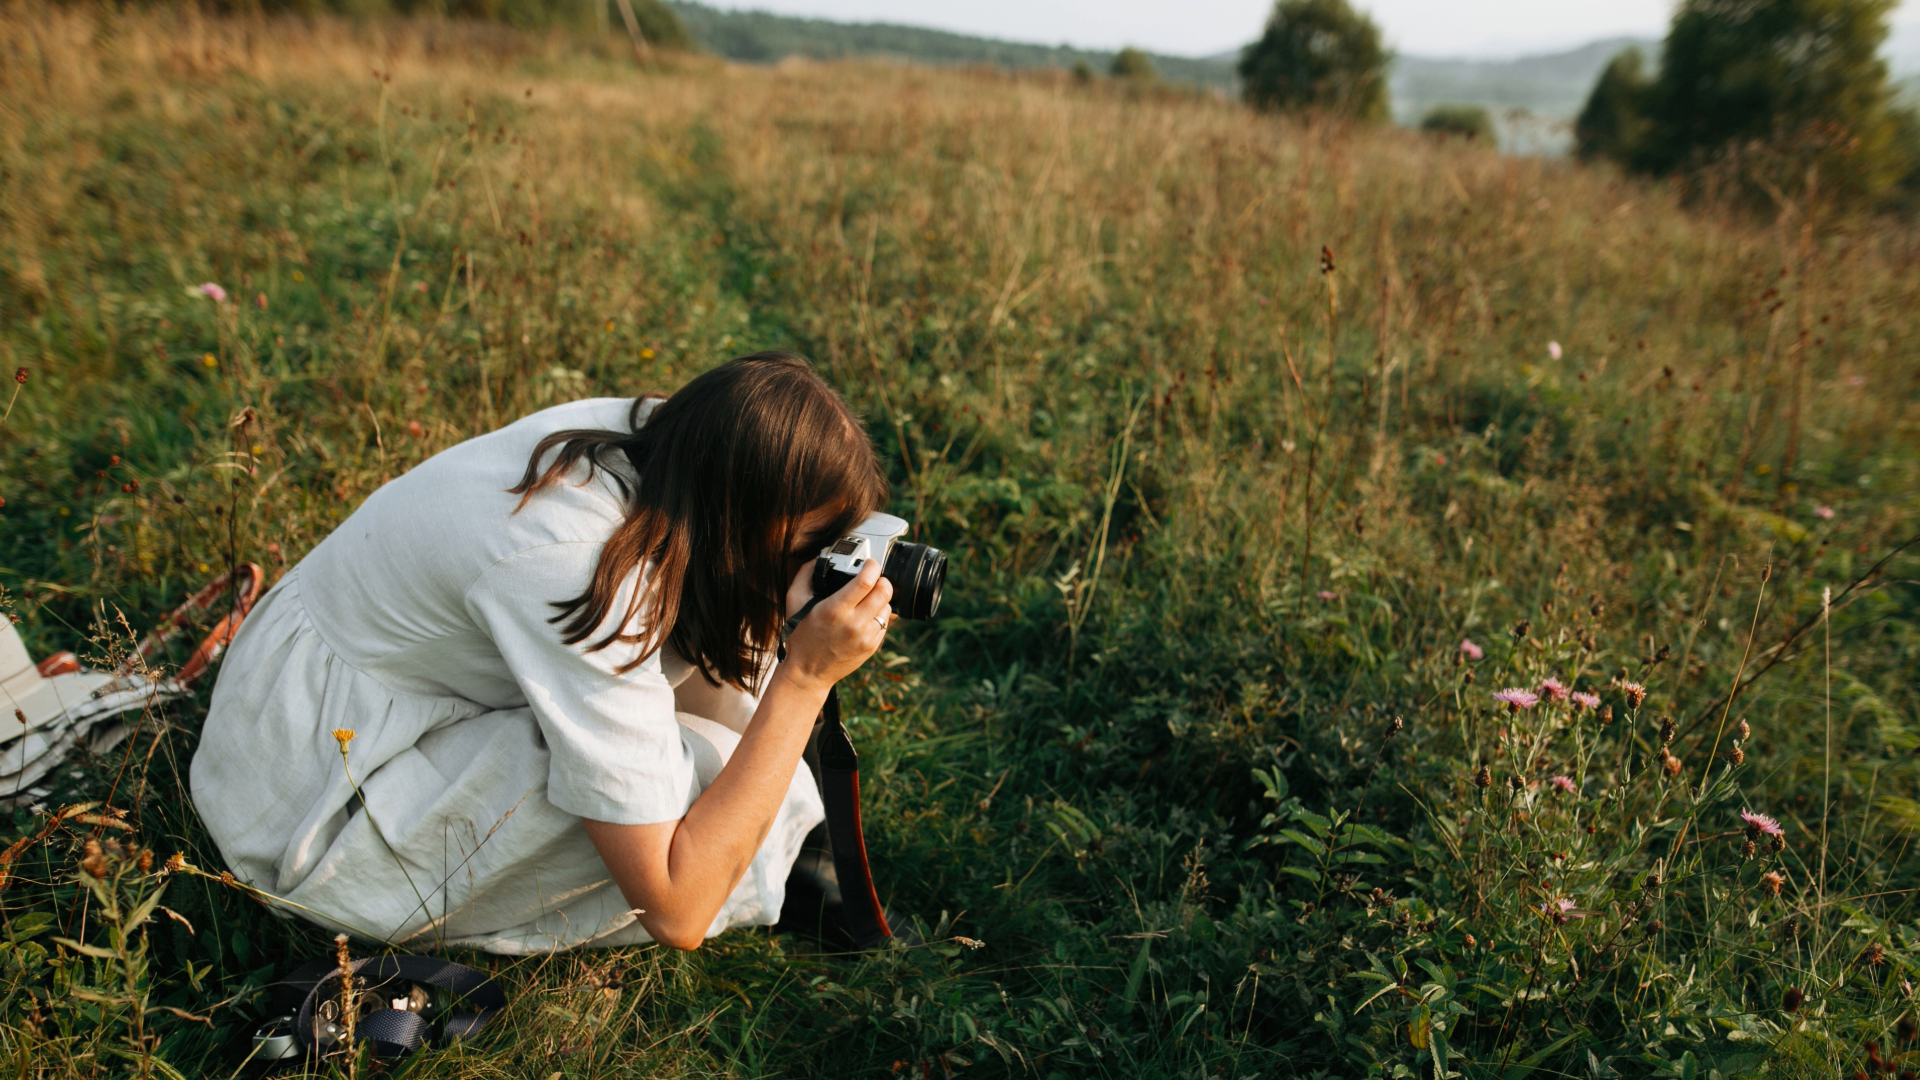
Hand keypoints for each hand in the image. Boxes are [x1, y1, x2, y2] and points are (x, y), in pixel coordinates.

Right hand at [780, 557, 891, 691]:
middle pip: (884, 592)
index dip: (872, 566)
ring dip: (881, 598)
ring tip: (867, 599)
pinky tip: (864, 616)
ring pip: (887, 607)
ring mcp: (865, 638)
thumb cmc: (800, 635)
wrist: (807, 672)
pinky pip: (885, 623)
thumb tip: (821, 557)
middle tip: (874, 578)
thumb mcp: (794, 601)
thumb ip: (806, 574)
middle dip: (882, 580)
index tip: (869, 563)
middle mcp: (853, 624)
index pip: (866, 581)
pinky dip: (878, 615)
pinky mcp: (872, 647)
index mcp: (835, 610)